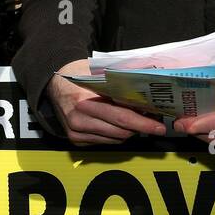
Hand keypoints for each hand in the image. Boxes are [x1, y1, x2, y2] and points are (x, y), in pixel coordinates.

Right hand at [47, 59, 166, 144]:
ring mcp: (76, 132)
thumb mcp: (100, 73)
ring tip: (139, 120)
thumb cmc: (80, 74)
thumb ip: (122, 80)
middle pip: (120, 132)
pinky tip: (121, 125)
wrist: (55, 82)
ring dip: (129, 132)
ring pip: (115, 139)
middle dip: (140, 128)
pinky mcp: (76, 140)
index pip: (121, 118)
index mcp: (84, 101)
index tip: (159, 126)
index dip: (143, 123)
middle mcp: (79, 120)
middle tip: (155, 122)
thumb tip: (149, 82)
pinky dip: (117, 134)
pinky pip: (105, 142)